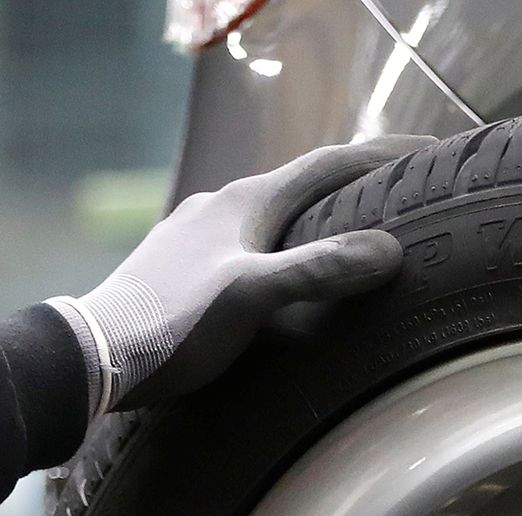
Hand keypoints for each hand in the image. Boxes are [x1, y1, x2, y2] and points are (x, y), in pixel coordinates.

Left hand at [47, 135, 437, 414]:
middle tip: (400, 200)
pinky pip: (246, 250)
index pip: (326, 164)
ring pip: (270, 220)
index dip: (380, 156)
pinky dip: (281, 256)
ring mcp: (196, 238)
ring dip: (314, 226)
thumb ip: (319, 270)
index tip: (429, 153)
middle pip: (300, 188)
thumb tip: (389, 249)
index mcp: (243, 202)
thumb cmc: (172, 324)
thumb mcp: (253, 296)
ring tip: (351, 245)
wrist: (92, 356)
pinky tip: (284, 288)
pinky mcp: (179, 269)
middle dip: (351, 190)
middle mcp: (220, 207)